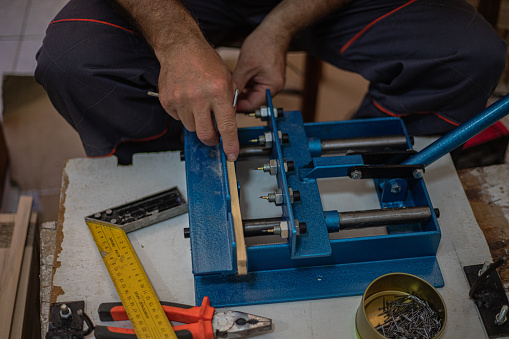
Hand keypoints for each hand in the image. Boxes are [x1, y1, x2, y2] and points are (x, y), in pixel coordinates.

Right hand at [157, 38, 238, 160]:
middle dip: (212, 139)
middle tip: (214, 135)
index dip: (230, 144)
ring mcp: (181, 100)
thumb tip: (227, 127)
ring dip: (197, 123)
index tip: (231, 155)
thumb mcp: (227, 80)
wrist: (180, 47)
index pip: (226, 127)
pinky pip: (178, 119)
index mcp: (218, 92)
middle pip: (205, 135)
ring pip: (191, 128)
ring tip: (199, 106)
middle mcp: (199, 97)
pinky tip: (187, 100)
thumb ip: (228, 104)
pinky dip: (184, 114)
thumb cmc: (206, 62)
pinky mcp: (168, 101)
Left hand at [232, 27, 288, 111]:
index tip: (225, 104)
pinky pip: (255, 86)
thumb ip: (237, 84)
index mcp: (271, 87)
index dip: (238, 106)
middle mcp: (274, 88)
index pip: (252, 105)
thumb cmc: (264, 44)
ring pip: (252, 94)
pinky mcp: (268, 77)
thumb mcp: (246, 66)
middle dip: (239, 98)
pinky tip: (238, 78)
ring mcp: (272, 83)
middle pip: (253, 101)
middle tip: (225, 94)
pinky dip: (246, 84)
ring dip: (242, 91)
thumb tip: (227, 98)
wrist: (274, 31)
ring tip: (230, 85)